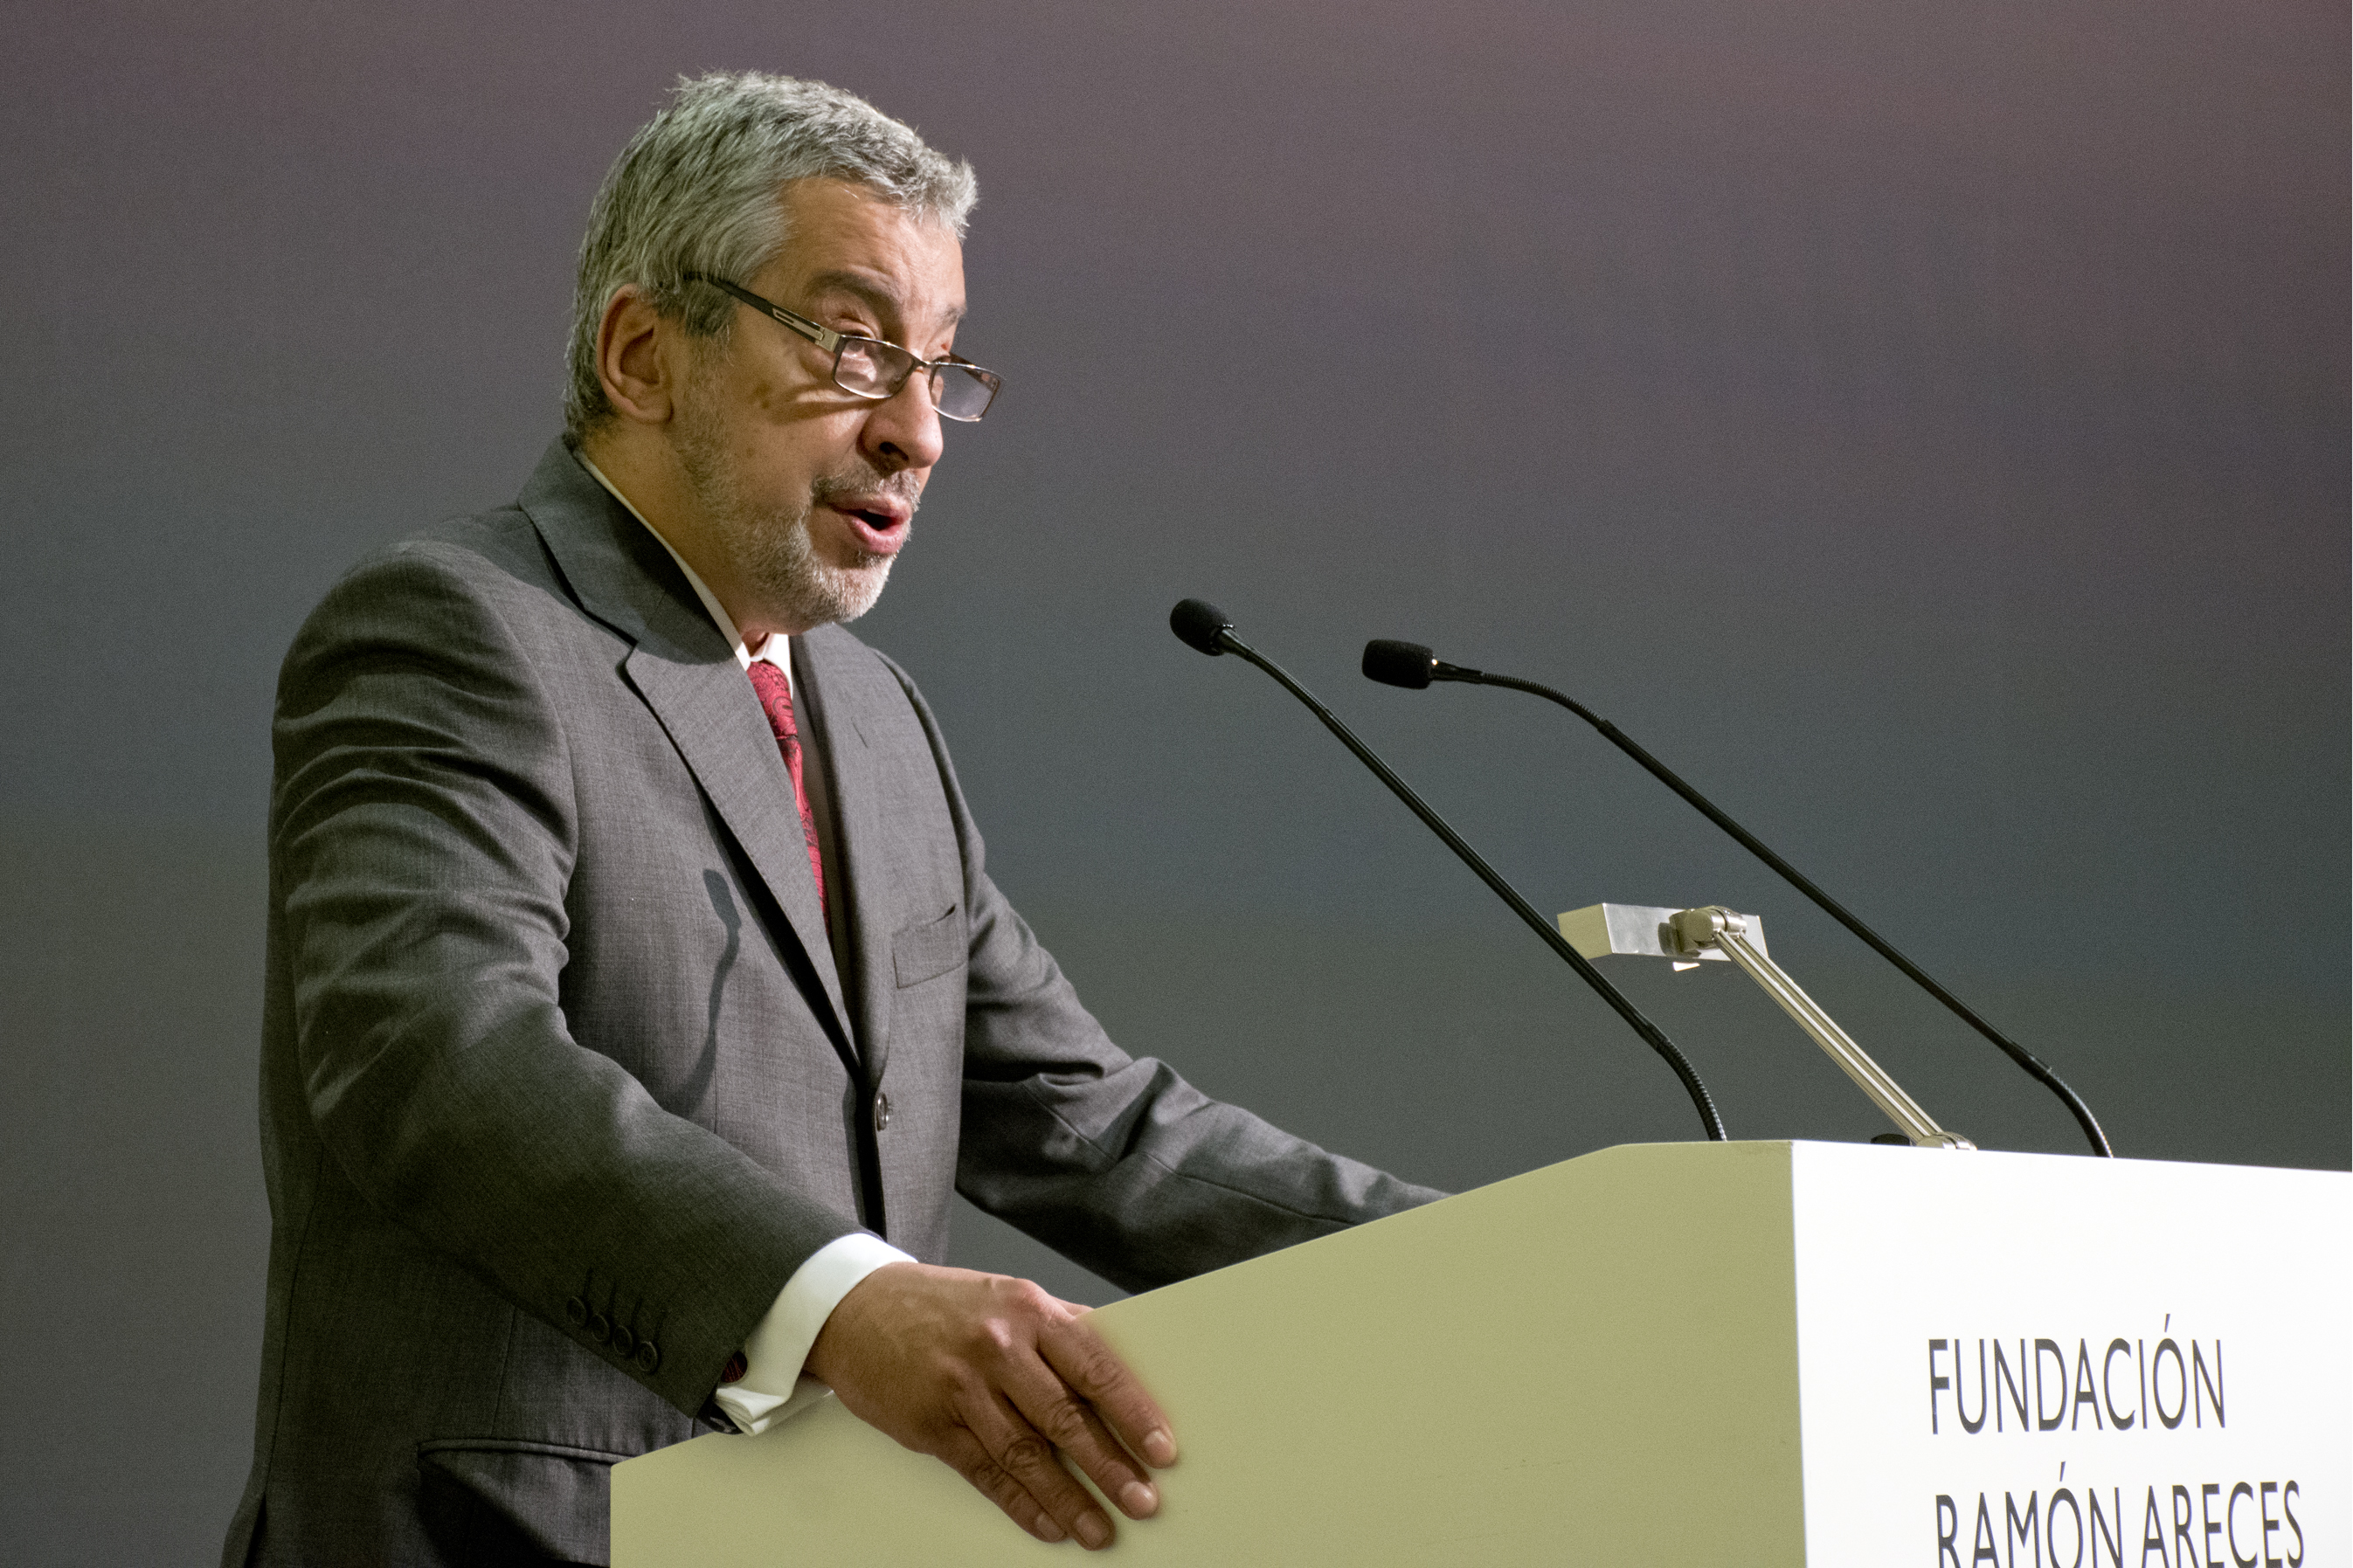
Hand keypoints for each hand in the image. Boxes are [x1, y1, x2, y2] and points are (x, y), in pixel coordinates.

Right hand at [804, 1261, 1177, 1548]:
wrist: (856, 1307)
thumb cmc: (943, 1304)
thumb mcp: (1008, 1297)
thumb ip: (1062, 1330)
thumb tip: (1122, 1366)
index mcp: (1028, 1310)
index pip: (1094, 1365)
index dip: (1133, 1411)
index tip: (1162, 1448)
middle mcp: (997, 1347)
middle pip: (1064, 1417)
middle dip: (1108, 1465)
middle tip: (1141, 1500)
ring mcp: (960, 1387)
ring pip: (1024, 1453)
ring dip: (1066, 1498)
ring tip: (1098, 1528)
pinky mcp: (929, 1425)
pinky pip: (983, 1472)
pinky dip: (1018, 1503)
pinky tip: (1046, 1523)